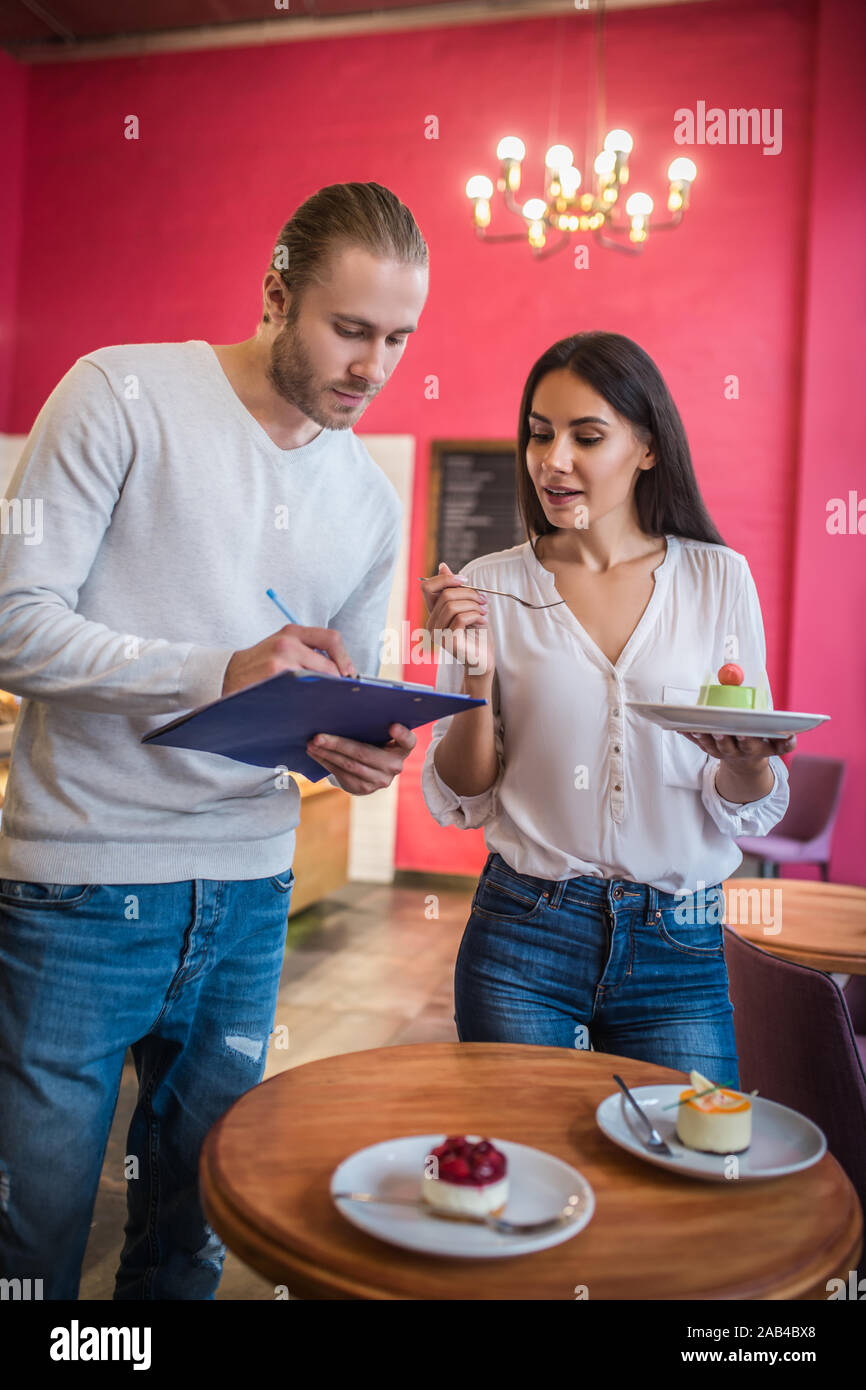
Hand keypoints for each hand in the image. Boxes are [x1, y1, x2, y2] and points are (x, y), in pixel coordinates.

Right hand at [222, 625, 355, 695]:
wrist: (225, 675)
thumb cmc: (259, 663)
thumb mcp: (281, 645)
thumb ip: (308, 650)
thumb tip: (341, 670)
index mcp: (292, 631)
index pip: (332, 639)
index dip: (345, 658)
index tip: (348, 674)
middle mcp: (287, 643)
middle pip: (329, 666)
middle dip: (336, 683)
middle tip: (338, 694)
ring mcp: (280, 663)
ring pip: (318, 682)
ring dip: (324, 694)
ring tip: (321, 701)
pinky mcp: (274, 680)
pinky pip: (303, 694)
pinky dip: (308, 701)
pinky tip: (306, 706)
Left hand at [305, 722, 416, 794]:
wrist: (370, 770)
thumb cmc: (373, 741)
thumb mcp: (378, 734)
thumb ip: (372, 725)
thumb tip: (342, 709)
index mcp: (403, 748)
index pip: (408, 741)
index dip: (402, 734)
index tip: (392, 725)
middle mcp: (395, 766)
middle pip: (365, 753)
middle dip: (338, 744)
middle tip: (318, 737)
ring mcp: (381, 780)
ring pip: (349, 765)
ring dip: (327, 754)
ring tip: (312, 744)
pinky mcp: (365, 789)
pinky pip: (342, 774)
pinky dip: (326, 762)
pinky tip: (315, 754)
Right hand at [419, 562, 494, 679]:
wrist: (483, 659)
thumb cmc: (476, 633)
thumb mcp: (467, 606)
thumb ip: (455, 589)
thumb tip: (443, 566)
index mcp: (434, 613)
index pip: (427, 587)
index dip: (445, 578)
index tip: (465, 580)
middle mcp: (431, 623)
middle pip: (445, 594)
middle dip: (469, 593)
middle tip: (483, 600)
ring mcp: (437, 633)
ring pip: (452, 605)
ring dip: (473, 605)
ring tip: (483, 612)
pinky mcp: (448, 640)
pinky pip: (460, 618)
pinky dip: (475, 616)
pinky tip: (482, 622)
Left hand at [679, 730, 796, 768]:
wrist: (746, 765)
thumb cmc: (763, 744)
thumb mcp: (776, 746)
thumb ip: (785, 742)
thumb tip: (791, 735)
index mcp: (755, 750)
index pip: (752, 746)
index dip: (748, 741)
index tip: (744, 732)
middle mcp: (737, 753)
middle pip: (728, 747)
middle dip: (722, 738)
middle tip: (716, 729)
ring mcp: (721, 752)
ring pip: (709, 745)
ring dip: (701, 736)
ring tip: (694, 725)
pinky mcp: (708, 748)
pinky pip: (696, 741)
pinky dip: (688, 734)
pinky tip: (680, 725)